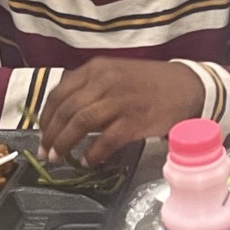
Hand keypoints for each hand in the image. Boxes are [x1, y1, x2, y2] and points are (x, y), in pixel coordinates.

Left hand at [38, 58, 204, 167]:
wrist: (187, 87)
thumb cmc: (150, 83)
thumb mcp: (116, 73)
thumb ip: (90, 87)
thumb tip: (63, 113)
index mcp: (97, 68)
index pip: (60, 93)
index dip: (46, 116)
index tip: (42, 133)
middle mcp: (106, 81)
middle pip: (67, 110)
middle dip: (51, 134)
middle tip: (45, 152)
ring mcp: (120, 100)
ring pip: (81, 124)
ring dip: (65, 144)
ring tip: (58, 158)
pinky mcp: (135, 120)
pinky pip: (106, 140)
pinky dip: (93, 153)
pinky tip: (88, 161)